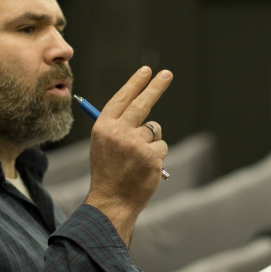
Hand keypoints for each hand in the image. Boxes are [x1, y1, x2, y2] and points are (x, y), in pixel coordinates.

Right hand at [85, 66, 172, 243]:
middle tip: (167, 74)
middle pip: (142, 104)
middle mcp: (119, 132)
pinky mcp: (152, 156)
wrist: (112, 201)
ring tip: (138, 159)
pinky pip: (162, 146)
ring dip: (152, 141)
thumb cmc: (108, 173)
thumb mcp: (103, 146)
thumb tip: (139, 109)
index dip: (135, 83)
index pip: (122, 98)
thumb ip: (117, 127)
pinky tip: (145, 168)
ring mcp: (136, 144)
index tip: (147, 70)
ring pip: (155, 130)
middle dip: (156, 87)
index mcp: (103, 128)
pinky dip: (157, 155)